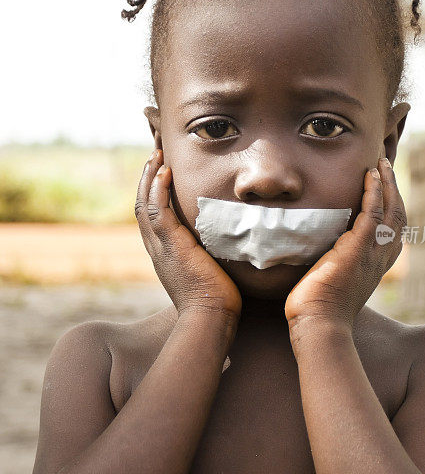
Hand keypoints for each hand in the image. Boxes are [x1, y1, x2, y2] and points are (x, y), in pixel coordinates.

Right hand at [135, 149, 241, 321]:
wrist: (212, 317)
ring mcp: (161, 247)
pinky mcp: (170, 245)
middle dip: (147, 179)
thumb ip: (214, 253)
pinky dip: (158, 190)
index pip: (152, 217)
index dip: (153, 193)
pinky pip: (157, 211)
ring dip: (149, 177)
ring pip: (145, 204)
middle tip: (154, 156)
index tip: (161, 173)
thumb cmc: (219, 301)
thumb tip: (233, 240)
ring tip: (156, 156)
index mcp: (165, 254)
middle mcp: (157, 249)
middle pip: (142, 205)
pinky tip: (165, 172)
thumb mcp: (211, 270)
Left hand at [284, 157, 405, 331]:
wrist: (318, 325)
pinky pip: (373, 213)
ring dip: (387, 183)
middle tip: (385, 165)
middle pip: (399, 215)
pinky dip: (374, 191)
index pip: (394, 230)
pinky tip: (370, 175)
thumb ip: (333, 262)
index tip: (385, 187)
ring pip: (391, 209)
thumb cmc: (318, 309)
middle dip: (394, 188)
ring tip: (380, 163)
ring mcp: (372, 253)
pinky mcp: (358, 249)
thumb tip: (318, 250)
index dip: (393, 206)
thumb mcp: (332, 280)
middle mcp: (381, 258)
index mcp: (377, 265)